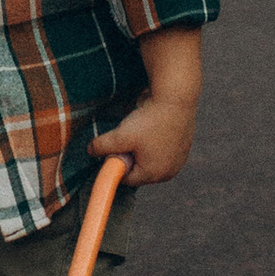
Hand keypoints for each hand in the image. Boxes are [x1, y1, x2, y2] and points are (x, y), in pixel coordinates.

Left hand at [93, 25, 200, 185]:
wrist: (176, 97)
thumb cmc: (150, 119)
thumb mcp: (121, 135)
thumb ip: (102, 147)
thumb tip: (91, 151)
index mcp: (155, 174)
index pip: (127, 178)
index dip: (117, 161)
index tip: (115, 145)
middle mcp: (169, 171)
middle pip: (140, 170)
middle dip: (130, 155)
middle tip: (129, 135)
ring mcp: (178, 159)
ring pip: (150, 158)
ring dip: (142, 148)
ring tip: (143, 129)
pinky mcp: (183, 146)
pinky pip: (162, 149)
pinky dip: (155, 141)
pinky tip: (154, 126)